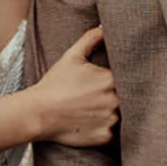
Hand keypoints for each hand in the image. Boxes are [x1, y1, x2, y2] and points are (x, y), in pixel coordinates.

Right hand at [31, 26, 119, 146]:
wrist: (38, 113)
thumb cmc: (54, 84)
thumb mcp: (71, 56)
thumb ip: (90, 39)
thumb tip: (103, 28)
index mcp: (110, 78)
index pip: (128, 77)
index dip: (122, 79)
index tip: (109, 82)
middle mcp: (115, 99)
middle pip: (128, 97)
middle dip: (118, 96)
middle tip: (100, 97)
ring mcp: (110, 119)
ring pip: (122, 116)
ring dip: (113, 113)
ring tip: (95, 110)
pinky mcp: (105, 137)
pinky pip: (113, 133)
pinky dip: (106, 129)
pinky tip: (92, 123)